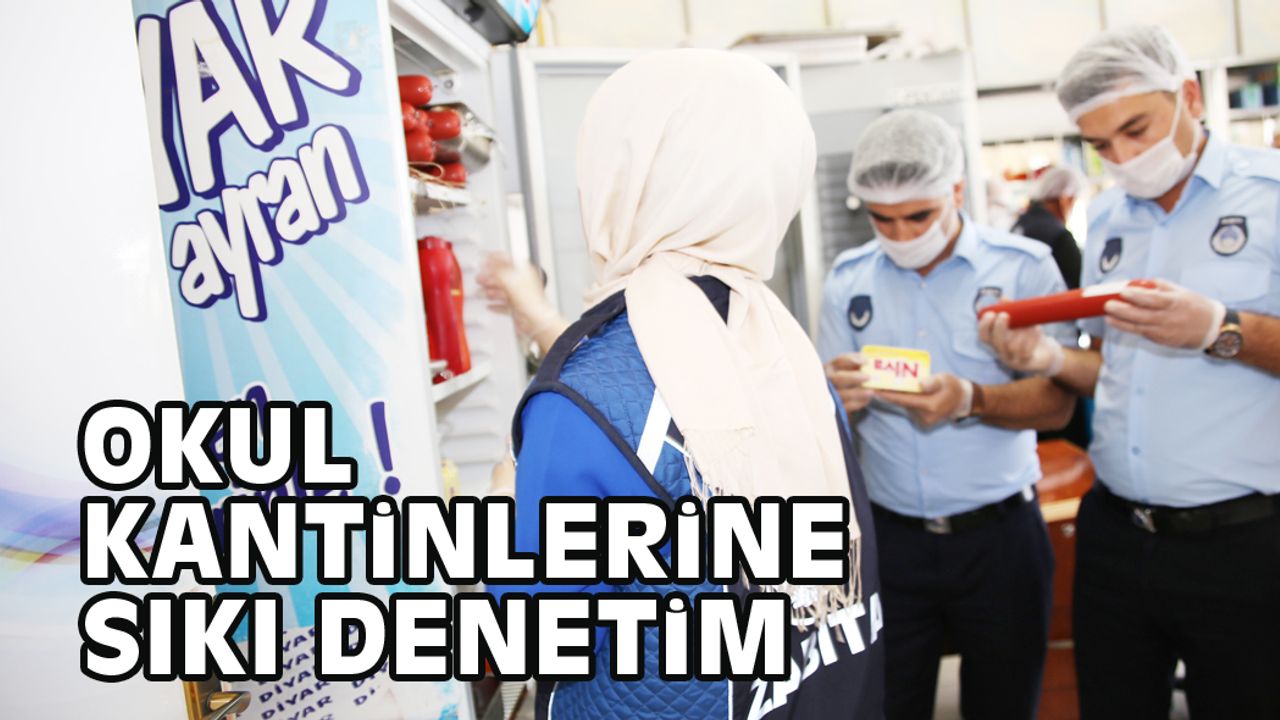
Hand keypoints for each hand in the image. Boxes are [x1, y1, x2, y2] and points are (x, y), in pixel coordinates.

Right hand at [475, 253, 564, 339]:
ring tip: (481, 293)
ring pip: (502, 291)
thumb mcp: (509, 280)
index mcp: (523, 271)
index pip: (507, 259)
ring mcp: (519, 295)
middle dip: (489, 278)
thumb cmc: (528, 299)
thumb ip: (496, 272)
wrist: (535, 320)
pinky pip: (504, 305)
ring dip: (490, 291)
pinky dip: (496, 305)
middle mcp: (522, 282)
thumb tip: (488, 266)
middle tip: (479, 279)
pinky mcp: (517, 307)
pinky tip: (489, 306)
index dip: (494, 258)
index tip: (484, 258)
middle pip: (502, 277)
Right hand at [825, 353, 873, 413]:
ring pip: (841, 394)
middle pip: (836, 378)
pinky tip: (866, 400)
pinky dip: (857, 404)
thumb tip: (867, 361)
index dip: (852, 360)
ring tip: (871, 392)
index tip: (866, 361)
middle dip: (853, 377)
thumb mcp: (847, 370)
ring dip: (857, 393)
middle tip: (868, 377)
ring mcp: (829, 395)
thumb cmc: (846, 381)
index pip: (839, 361)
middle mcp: (827, 380)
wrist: (838, 401)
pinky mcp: (835, 409)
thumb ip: (855, 364)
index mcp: (830, 368)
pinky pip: (845, 407)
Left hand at [876, 373, 971, 428]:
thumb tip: (921, 383)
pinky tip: (899, 392)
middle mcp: (925, 416)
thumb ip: (933, 381)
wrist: (961, 401)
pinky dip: (904, 401)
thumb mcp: (945, 379)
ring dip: (897, 397)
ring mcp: (924, 421)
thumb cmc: (952, 386)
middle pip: (902, 403)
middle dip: (889, 394)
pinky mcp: (922, 422)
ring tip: (885, 386)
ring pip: (905, 406)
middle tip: (875, 385)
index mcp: (930, 406)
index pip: (904, 400)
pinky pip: (909, 409)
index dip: (888, 395)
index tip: (874, 391)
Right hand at [978, 312, 1064, 375]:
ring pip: (1012, 346)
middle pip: (996, 343)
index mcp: (997, 343)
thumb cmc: (1030, 335)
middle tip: (1004, 315)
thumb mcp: (1021, 322)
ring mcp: (1014, 360)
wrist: (1046, 354)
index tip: (990, 313)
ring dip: (1020, 331)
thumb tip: (1003, 298)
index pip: (984, 337)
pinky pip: (1026, 352)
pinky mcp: (1027, 363)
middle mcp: (1002, 353)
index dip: (984, 326)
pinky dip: (1031, 338)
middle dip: (998, 328)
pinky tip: (1036, 329)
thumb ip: (1012, 311)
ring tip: (1029, 323)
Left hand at [1104, 279, 1224, 349]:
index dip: (1137, 297)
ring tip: (1108, 318)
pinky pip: (1144, 334)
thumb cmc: (1196, 306)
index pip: (1153, 300)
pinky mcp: (1163, 341)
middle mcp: (1169, 318)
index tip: (1123, 292)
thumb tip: (1139, 283)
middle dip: (1123, 311)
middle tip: (1108, 306)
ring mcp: (1166, 332)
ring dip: (1122, 323)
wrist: (1213, 329)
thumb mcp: (1181, 292)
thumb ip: (1160, 287)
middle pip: (1142, 316)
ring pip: (1140, 328)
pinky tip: (1119, 324)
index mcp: (1175, 302)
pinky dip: (1131, 329)